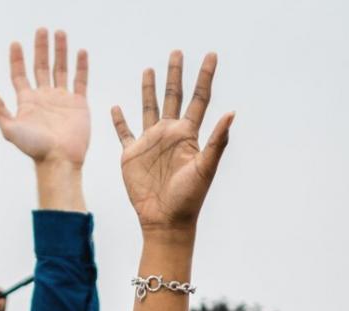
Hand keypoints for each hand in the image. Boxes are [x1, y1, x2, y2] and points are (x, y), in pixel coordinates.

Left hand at [0, 29, 89, 166]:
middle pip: (41, 66)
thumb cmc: (34, 148)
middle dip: (41, 48)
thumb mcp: (10, 129)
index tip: (16, 44)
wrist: (59, 160)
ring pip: (60, 69)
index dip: (17, 59)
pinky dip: (81, 66)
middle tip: (42, 30)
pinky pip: (80, 80)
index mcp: (27, 101)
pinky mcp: (79, 104)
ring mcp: (62, 99)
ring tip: (60, 33)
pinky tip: (80, 52)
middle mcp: (44, 96)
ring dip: (60, 51)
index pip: (20, 74)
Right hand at [112, 51, 234, 235]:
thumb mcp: (205, 168)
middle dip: (175, 74)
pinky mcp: (131, 154)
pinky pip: (124, 132)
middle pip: (173, 96)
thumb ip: (217, 141)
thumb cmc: (189, 198)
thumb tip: (232, 113)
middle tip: (178, 52)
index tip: (212, 55)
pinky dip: (118, 119)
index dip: (206, 76)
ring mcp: (150, 143)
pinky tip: (116, 106)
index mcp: (188, 135)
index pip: (199, 99)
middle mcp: (170, 134)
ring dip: (149, 89)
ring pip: (149, 108)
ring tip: (149, 70)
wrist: (165, 220)